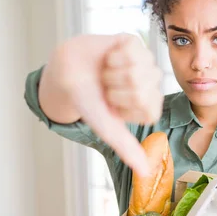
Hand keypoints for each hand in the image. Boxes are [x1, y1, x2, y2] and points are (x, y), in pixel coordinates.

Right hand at [40, 33, 162, 175]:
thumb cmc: (88, 100)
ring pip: (138, 70)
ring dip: (113, 74)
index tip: (112, 105)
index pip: (148, 109)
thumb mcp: (107, 127)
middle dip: (117, 90)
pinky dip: (113, 56)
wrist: (66, 72)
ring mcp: (144, 61)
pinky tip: (108, 58)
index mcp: (148, 104)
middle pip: (143, 90)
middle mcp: (150, 83)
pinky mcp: (134, 42)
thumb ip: (126, 148)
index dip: (125, 107)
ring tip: (105, 74)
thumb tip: (145, 172)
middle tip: (106, 88)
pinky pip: (131, 50)